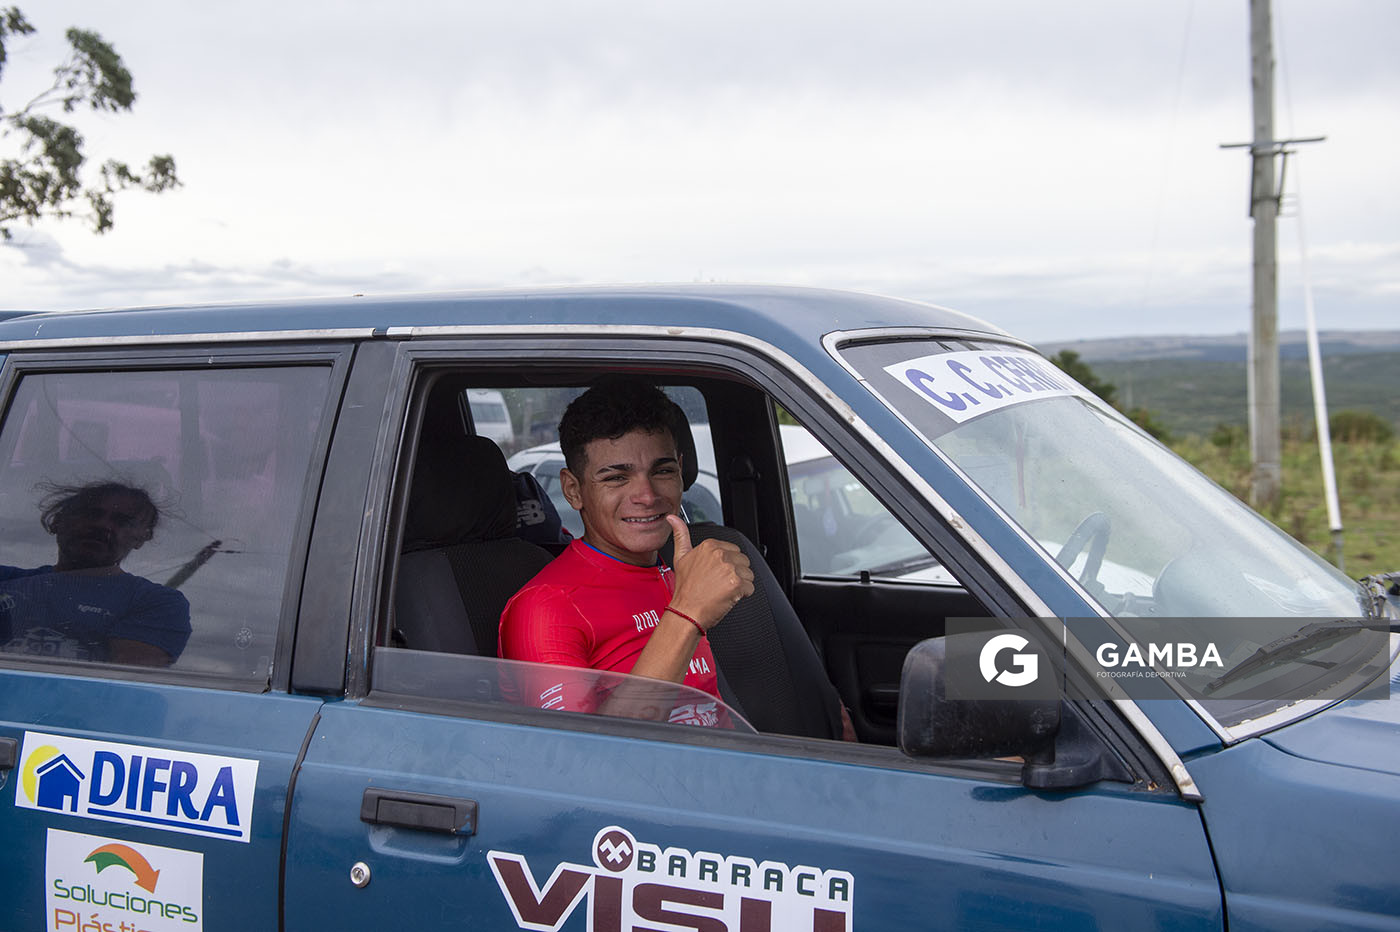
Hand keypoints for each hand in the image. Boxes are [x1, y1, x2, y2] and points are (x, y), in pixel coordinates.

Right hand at [666, 515, 754, 630]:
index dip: (727, 565)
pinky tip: (728, 597)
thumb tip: (673, 519)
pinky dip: (742, 595)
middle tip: (719, 583)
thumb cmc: (685, 589)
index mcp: (709, 546)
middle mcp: (720, 554)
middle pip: (743, 561)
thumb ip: (681, 535)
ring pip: (748, 574)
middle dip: (735, 573)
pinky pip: (750, 588)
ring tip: (723, 590)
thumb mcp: (680, 557)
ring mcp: (729, 568)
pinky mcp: (737, 583)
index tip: (716, 574)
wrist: (686, 612)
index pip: (733, 551)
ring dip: (740, 585)